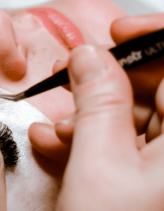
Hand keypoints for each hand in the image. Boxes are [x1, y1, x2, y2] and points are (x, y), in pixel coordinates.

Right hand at [56, 45, 163, 210]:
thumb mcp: (99, 161)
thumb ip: (97, 100)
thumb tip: (88, 57)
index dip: (147, 42)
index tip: (115, 35)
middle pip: (154, 88)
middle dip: (107, 79)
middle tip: (70, 73)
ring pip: (134, 116)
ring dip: (89, 114)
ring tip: (57, 124)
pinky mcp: (149, 176)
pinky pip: (124, 141)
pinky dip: (90, 137)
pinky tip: (60, 142)